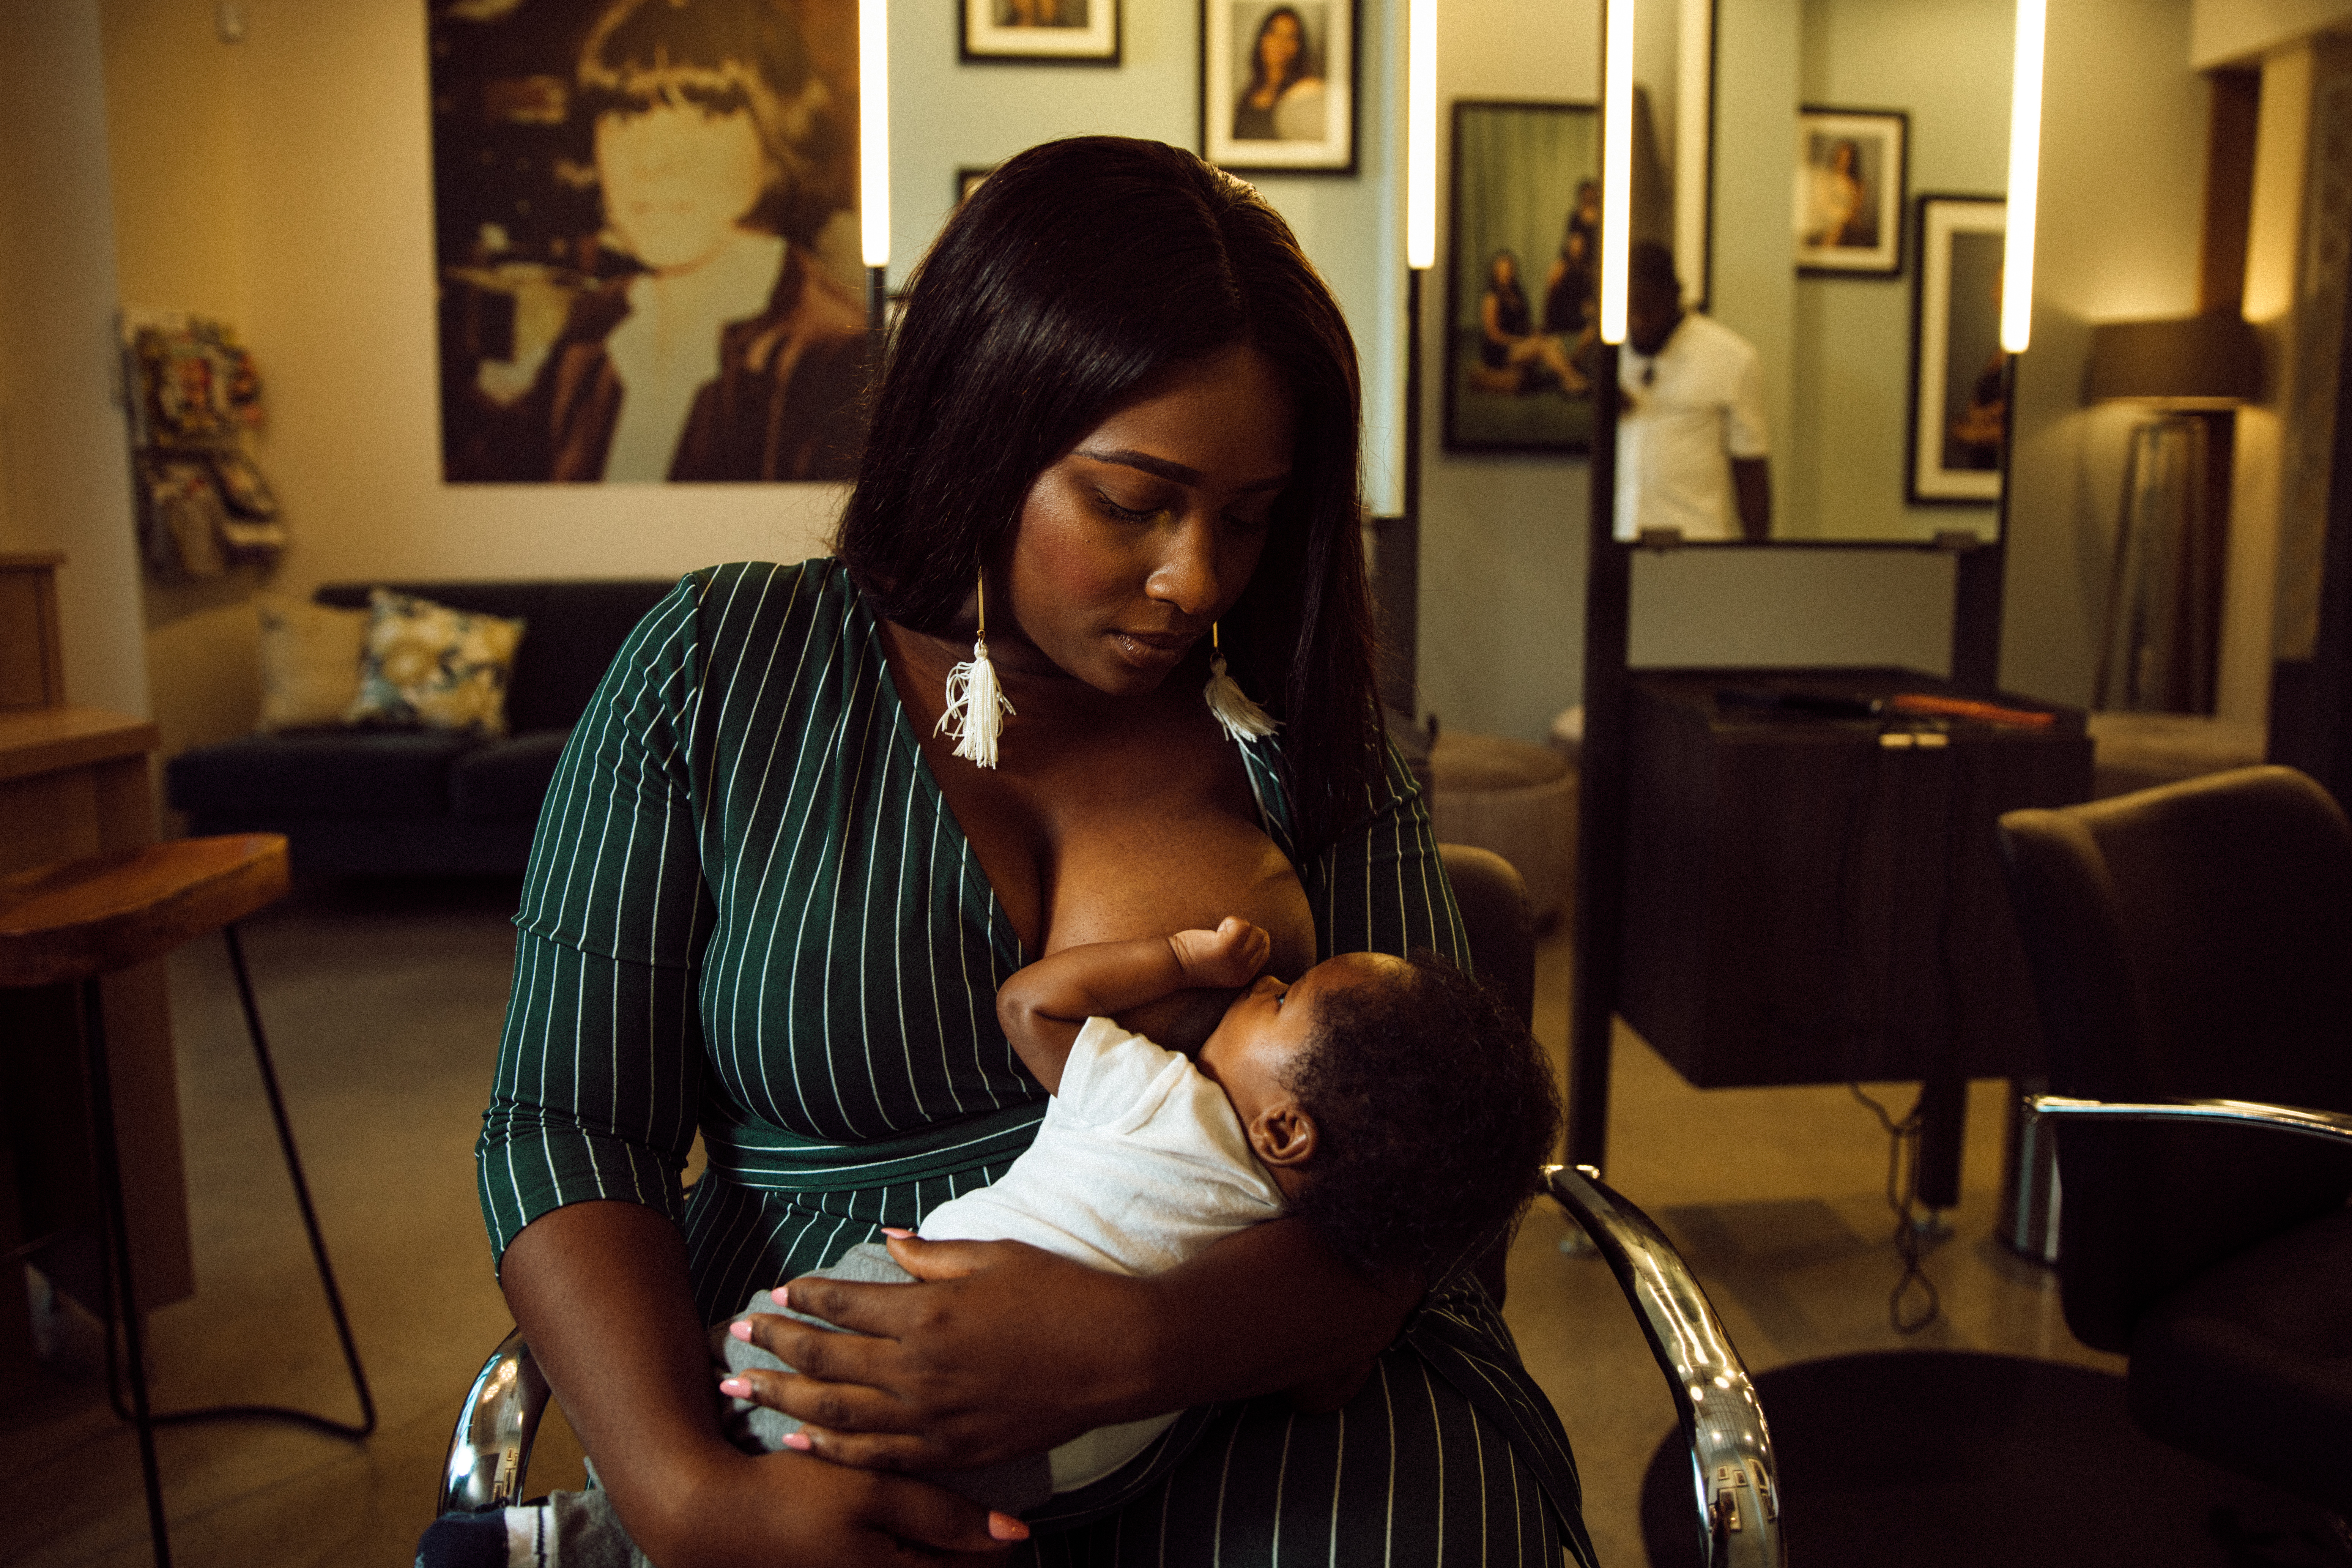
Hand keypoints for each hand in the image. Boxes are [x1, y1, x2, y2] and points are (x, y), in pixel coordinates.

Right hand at [644, 1445, 1023, 1567]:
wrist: (706, 1514)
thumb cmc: (788, 1499)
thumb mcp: (871, 1494)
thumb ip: (941, 1515)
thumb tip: (1015, 1536)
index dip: (1000, 1546)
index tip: (1015, 1523)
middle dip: (972, 1552)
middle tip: (994, 1525)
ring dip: (939, 1551)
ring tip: (957, 1527)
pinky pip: (889, 1565)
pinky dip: (905, 1550)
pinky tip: (904, 1529)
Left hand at [721, 1235, 1156, 1474]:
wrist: (1120, 1355)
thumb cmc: (1063, 1294)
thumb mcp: (996, 1256)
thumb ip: (933, 1254)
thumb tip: (889, 1239)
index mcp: (928, 1312)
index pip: (845, 1303)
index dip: (806, 1296)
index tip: (777, 1290)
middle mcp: (919, 1368)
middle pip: (825, 1362)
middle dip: (773, 1347)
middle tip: (734, 1337)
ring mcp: (933, 1417)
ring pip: (836, 1416)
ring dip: (782, 1404)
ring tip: (740, 1394)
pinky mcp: (953, 1450)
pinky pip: (876, 1456)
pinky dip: (831, 1452)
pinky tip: (799, 1446)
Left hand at [1167, 916, 1271, 991]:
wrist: (1173, 966)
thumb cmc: (1196, 960)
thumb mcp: (1225, 966)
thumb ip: (1243, 957)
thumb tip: (1261, 936)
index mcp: (1244, 977)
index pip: (1265, 951)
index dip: (1252, 939)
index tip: (1233, 940)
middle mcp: (1244, 971)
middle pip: (1262, 939)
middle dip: (1247, 931)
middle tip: (1224, 935)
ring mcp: (1236, 960)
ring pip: (1255, 931)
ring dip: (1238, 925)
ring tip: (1219, 933)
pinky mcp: (1226, 947)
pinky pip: (1241, 924)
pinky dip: (1231, 921)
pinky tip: (1216, 930)